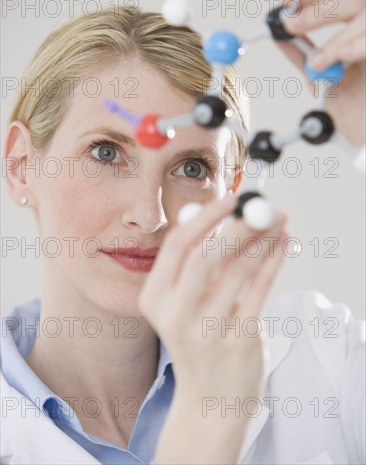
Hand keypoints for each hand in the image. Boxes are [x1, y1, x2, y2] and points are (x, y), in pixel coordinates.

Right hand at [138, 194, 287, 462]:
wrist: (210, 399)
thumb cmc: (196, 338)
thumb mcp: (179, 303)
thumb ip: (192, 262)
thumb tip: (219, 213)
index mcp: (153, 298)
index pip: (177, 246)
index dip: (205, 218)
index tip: (229, 199)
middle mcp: (176, 315)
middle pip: (207, 256)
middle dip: (238, 225)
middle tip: (260, 206)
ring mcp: (208, 331)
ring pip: (239, 270)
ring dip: (262, 239)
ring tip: (277, 220)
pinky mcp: (239, 340)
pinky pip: (261, 290)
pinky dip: (273, 261)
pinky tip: (280, 244)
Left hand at [278, 0, 365, 145]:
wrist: (365, 134)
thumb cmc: (350, 107)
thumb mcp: (319, 78)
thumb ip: (302, 56)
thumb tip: (277, 36)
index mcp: (350, 33)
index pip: (330, 2)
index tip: (284, 0)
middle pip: (349, 2)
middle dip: (318, 12)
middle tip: (291, 25)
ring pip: (365, 20)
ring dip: (337, 40)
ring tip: (317, 63)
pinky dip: (359, 46)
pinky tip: (345, 57)